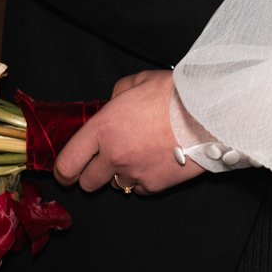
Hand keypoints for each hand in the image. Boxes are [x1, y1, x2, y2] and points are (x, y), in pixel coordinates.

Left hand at [53, 70, 204, 195]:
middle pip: (87, 183)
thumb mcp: (137, 82)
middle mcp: (114, 155)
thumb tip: (114, 103)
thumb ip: (117, 95)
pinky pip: (140, 189)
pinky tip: (156, 161)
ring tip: (139, 155)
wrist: (207, 113)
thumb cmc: (174, 94)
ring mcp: (134, 173)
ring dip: (121, 174)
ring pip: (116, 185)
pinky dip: (144, 179)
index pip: (68, 162)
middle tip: (104, 162)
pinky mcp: (155, 185)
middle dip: (91, 174)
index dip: (63, 171)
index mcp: (103, 128)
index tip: (66, 172)